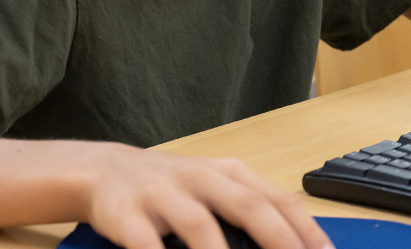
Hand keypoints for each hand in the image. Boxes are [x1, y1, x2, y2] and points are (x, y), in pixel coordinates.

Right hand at [85, 145, 331, 248]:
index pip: (279, 200)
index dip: (306, 229)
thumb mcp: (215, 188)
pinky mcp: (127, 214)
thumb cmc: (172, 188)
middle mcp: (202, 179)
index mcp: (230, 174)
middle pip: (248, 207)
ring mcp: (164, 194)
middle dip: (279, 240)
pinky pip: (146, 243)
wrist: (104, 169)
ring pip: (200, 225)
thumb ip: (251, 211)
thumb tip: (294, 245)